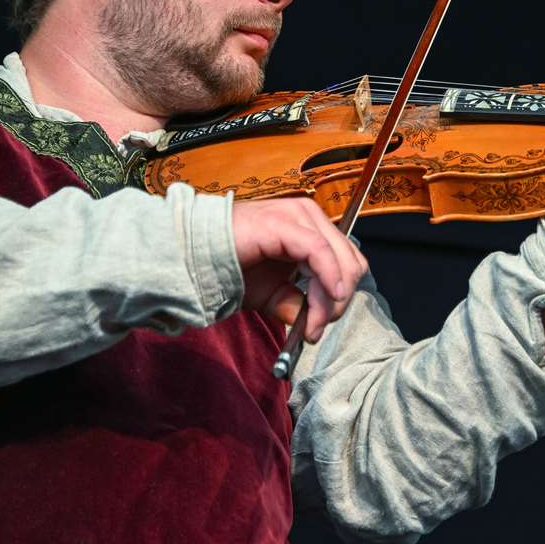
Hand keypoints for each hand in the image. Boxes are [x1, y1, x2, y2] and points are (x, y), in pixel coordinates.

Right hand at [230, 198, 368, 342]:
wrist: (192, 257)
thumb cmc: (229, 269)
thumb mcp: (272, 293)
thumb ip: (297, 303)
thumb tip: (315, 324)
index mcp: (310, 227)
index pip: (348, 261)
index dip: (343, 297)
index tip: (320, 326)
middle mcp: (308, 216)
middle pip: (351, 261)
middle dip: (337, 302)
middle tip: (314, 328)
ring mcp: (297, 215)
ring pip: (340, 259)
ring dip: (329, 298)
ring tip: (309, 323)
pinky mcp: (283, 222)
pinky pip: (318, 252)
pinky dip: (325, 280)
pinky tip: (320, 304)